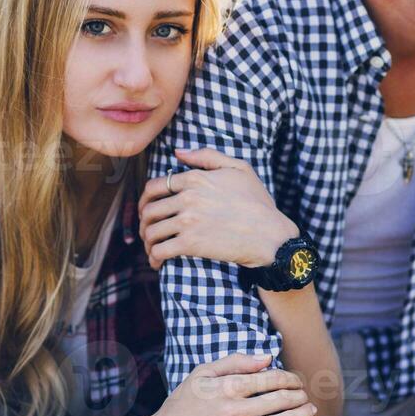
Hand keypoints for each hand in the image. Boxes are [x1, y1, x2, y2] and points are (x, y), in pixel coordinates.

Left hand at [139, 146, 298, 270]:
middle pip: (149, 210)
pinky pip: (159, 251)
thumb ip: (206, 156)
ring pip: (151, 231)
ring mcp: (188, 221)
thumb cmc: (257, 202)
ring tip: (153, 248)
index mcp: (195, 178)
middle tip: (148, 232)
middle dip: (144, 223)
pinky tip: (158, 263)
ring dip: (148, 242)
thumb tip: (177, 152)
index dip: (145, 200)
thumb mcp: (238, 168)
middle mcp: (187, 198)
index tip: (148, 210)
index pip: (154, 187)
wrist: (270, 235)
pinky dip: (154, 258)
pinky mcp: (191, 244)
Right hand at [143, 353, 316, 415]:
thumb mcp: (202, 374)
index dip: (288, 378)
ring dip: (302, 414)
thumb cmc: (182, 405)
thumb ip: (235, 362)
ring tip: (308, 409)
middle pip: (281, 400)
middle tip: (304, 393)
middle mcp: (233, 412)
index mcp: (225, 388)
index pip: (270, 379)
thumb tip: (267, 359)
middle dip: (298, 394)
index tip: (294, 380)